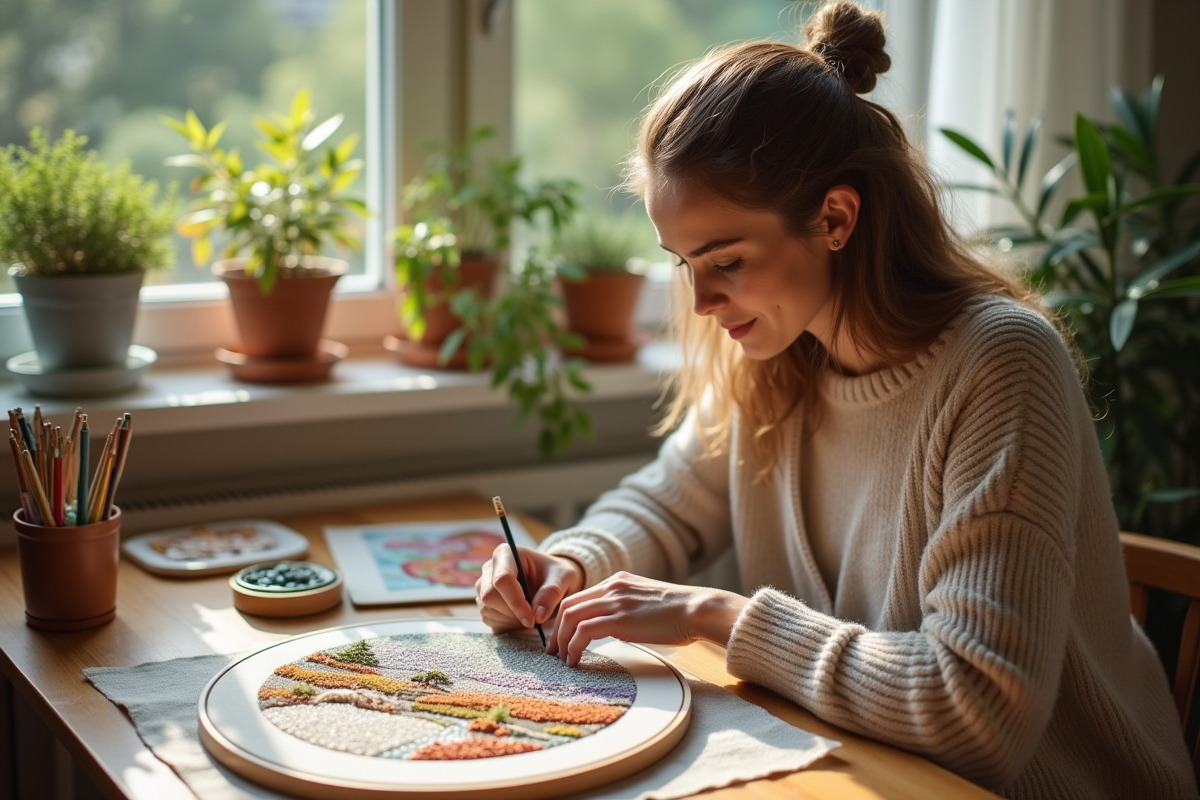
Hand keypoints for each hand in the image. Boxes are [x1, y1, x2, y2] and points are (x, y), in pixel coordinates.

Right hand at [476, 545, 584, 632]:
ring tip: (530, 615)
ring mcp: (483, 585)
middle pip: (489, 595)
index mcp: (506, 553)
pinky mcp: (483, 602)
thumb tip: (538, 614)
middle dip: (512, 612)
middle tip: (533, 619)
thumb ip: (552, 593)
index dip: (516, 602)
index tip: (533, 619)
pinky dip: (506, 624)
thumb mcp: (563, 578)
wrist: (551, 579)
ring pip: (486, 609)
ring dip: (510, 620)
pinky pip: (488, 619)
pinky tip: (521, 619)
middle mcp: (490, 568)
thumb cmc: (556, 574)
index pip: (502, 579)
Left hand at [548, 571, 747, 666]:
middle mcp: (612, 586)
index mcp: (618, 581)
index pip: (580, 597)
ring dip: (561, 640)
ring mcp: (615, 601)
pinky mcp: (619, 619)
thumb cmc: (680, 613)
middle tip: (555, 652)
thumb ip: (627, 609)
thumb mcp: (646, 603)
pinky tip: (575, 661)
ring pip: (570, 617)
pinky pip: (583, 632)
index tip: (564, 638)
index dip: (566, 619)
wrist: (698, 609)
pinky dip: (573, 647)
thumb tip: (614, 628)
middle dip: (556, 630)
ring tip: (562, 659)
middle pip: (568, 605)